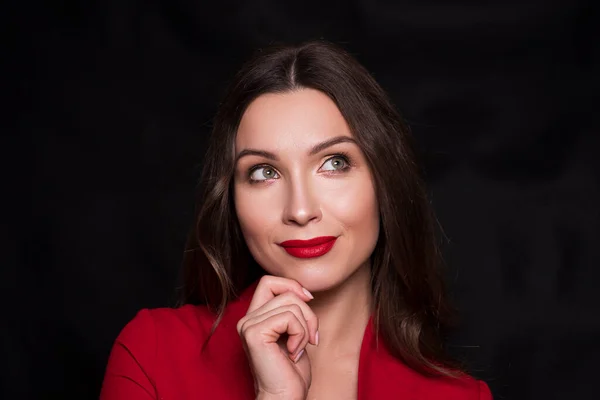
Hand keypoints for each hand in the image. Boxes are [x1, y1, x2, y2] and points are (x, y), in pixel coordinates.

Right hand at [237, 276, 318, 399]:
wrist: (285, 398)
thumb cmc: (291, 372)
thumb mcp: (294, 332)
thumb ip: (292, 310)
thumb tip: (304, 292)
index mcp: (254, 317)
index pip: (269, 281)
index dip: (292, 286)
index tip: (308, 302)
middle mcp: (247, 319)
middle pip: (286, 292)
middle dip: (308, 313)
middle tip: (310, 339)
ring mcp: (248, 325)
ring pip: (291, 304)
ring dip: (306, 328)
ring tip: (300, 348)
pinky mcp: (254, 333)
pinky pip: (289, 318)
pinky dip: (300, 335)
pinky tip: (294, 353)